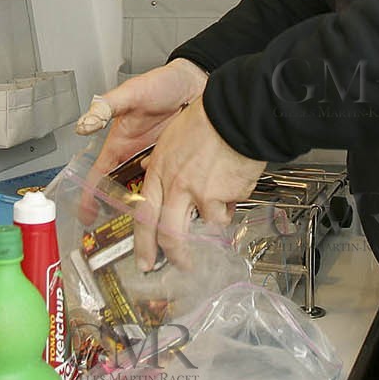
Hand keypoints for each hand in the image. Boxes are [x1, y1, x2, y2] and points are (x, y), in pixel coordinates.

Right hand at [74, 60, 208, 223]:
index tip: (86, 217)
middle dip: (122, 214)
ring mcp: (157, 162)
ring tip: (154, 229)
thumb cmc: (161, 82)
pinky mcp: (178, 164)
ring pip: (148, 194)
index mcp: (119, 144)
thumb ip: (106, 107)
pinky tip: (179, 209)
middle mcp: (135, 157)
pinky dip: (173, 198)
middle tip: (126, 234)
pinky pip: (172, 186)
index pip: (99, 176)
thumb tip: (84, 123)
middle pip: (123, 192)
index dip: (90, 197)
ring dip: (150, 209)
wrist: (196, 80)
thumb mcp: (131, 93)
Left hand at [134, 95, 265, 270]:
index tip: (145, 259)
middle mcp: (176, 186)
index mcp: (160, 171)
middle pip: (169, 234)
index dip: (143, 243)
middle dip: (175, 256)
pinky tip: (233, 185)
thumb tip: (152, 171)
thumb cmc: (207, 119)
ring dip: (214, 219)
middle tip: (181, 265)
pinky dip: (231, 205)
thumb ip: (161, 161)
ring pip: (204, 225)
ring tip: (222, 202)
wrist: (235, 114)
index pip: (144, 216)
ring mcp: (200, 193)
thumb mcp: (171, 137)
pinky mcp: (224, 196)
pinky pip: (227, 211)